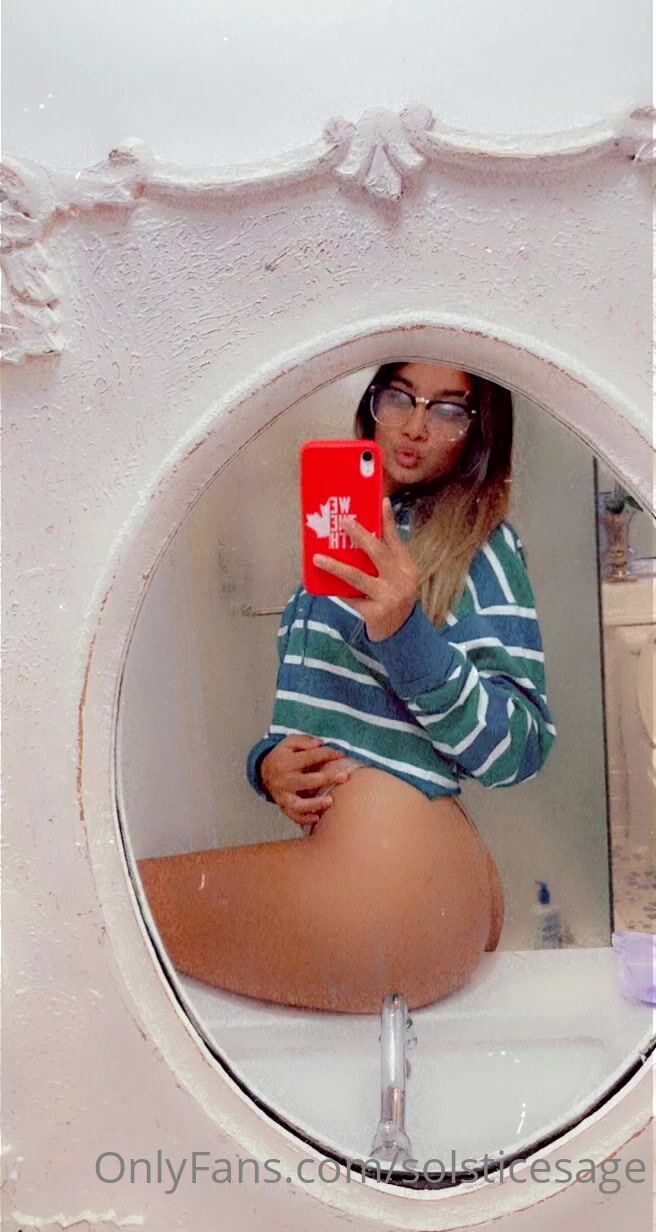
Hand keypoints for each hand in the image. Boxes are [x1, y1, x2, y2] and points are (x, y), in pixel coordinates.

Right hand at [260, 735, 349, 827]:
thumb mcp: (289, 742)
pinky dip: (304, 819)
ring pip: (298, 804)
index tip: (342, 754)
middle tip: (343, 776)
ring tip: (329, 801)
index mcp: (287, 762)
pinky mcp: (283, 806)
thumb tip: (320, 744)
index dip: (328, 754)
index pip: (311, 757)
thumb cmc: (282, 756)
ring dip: (314, 804)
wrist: (264, 772)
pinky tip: (317, 817)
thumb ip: (304, 741)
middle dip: (326, 779)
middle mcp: (284, 780)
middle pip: (307, 781)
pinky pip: (294, 816)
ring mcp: (283, 795)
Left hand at [312, 496, 419, 640]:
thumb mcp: (397, 578)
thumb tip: (361, 536)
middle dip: (360, 536)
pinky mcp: (376, 613)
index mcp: (407, 568)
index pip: (396, 541)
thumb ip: (385, 560)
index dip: (388, 521)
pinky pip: (351, 598)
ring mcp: (389, 597)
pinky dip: (338, 590)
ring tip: (318, 558)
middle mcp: (401, 581)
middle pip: (378, 553)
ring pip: (357, 577)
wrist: (401, 634)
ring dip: (336, 566)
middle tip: (343, 521)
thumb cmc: (393, 600)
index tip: (381, 502)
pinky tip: (324, 585)